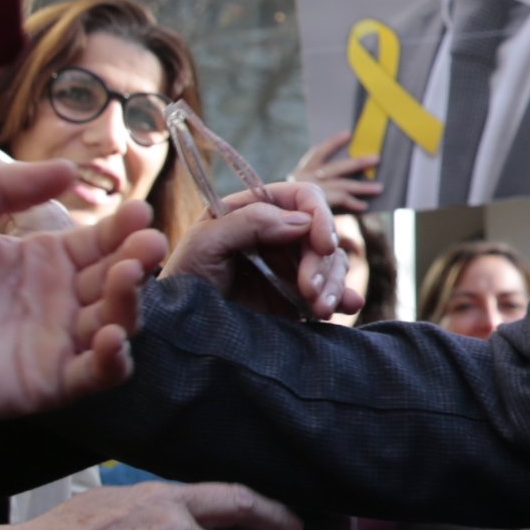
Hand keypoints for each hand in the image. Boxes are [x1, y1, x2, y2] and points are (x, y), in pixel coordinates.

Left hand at [0, 161, 164, 442]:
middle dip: (138, 259)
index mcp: (39, 261)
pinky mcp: (47, 384)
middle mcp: (55, 302)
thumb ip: (6, 185)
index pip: (99, 241)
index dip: (122, 227)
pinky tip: (112, 337)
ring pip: (116, 322)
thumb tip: (69, 169)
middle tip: (147, 242)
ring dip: (132, 301)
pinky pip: (96, 375)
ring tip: (128, 277)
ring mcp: (55, 344)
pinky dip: (114, 360)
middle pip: (116, 279)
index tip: (138, 210)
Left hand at [168, 181, 349, 322]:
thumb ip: (248, 222)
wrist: (182, 331)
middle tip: (310, 291)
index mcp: (255, 210)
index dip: (319, 215)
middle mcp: (277, 234)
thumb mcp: (205, 243)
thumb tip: (301, 221)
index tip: (323, 244)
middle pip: (322, 233)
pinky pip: (331, 289)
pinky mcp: (297, 297)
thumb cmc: (184, 279)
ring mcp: (289, 266)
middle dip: (323, 262)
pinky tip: (347, 305)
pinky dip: (343, 296)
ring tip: (320, 310)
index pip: (301, 197)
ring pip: (332, 261)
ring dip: (334, 283)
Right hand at [287, 137, 385, 217]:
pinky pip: (339, 205)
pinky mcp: (312, 206)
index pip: (318, 152)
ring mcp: (307, 193)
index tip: (348, 133)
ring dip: (362, 188)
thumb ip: (317, 187)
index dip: (333, 143)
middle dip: (357, 163)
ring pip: (340, 187)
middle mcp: (302, 179)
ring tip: (379, 188)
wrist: (263, 222)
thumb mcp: (298, 193)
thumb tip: (346, 183)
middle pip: (335, 169)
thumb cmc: (283, 211)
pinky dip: (352, 204)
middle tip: (377, 158)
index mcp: (300, 172)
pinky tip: (364, 206)